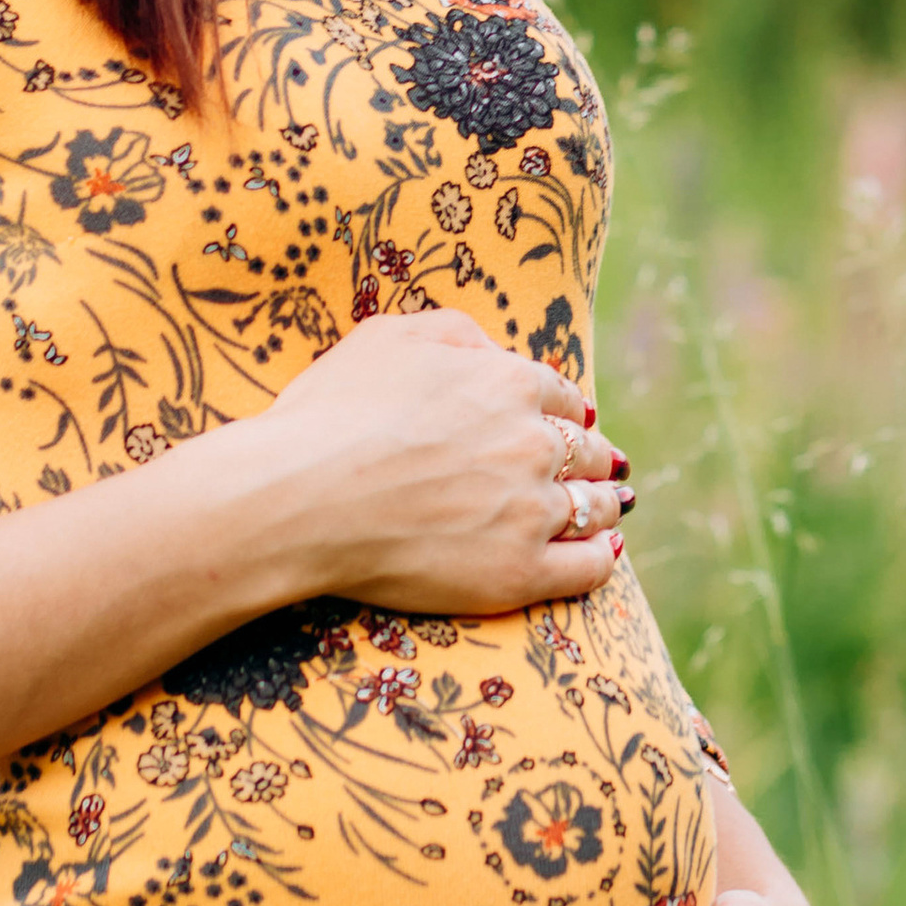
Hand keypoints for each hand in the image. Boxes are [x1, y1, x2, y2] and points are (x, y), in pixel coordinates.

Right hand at [250, 308, 632, 618]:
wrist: (299, 497)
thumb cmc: (331, 413)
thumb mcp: (389, 336)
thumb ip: (455, 332)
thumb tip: (495, 349)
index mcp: (508, 382)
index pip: (562, 398)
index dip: (565, 412)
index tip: (567, 425)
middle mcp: (532, 444)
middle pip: (587, 451)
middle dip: (591, 457)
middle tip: (596, 468)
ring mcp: (530, 511)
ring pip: (594, 508)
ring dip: (602, 505)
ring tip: (606, 510)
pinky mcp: (518, 573)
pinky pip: (587, 569)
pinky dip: (600, 559)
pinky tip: (602, 555)